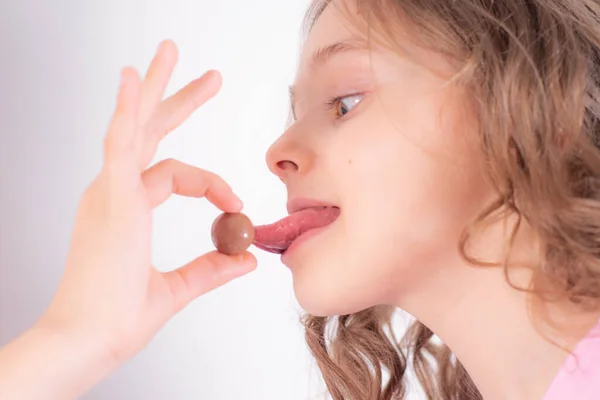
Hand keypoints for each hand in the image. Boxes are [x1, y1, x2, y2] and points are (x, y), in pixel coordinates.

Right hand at [38, 39, 256, 365]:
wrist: (89, 342)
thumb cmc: (117, 319)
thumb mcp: (177, 289)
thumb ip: (212, 269)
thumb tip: (247, 258)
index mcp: (124, 208)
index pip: (174, 174)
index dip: (212, 184)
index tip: (236, 204)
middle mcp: (113, 192)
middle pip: (149, 132)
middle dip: (176, 98)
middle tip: (209, 77)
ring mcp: (109, 192)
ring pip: (135, 125)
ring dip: (154, 87)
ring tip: (171, 49)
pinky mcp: (111, 200)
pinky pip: (119, 144)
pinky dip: (125, 110)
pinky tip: (133, 78)